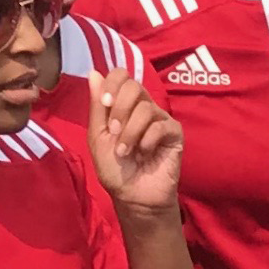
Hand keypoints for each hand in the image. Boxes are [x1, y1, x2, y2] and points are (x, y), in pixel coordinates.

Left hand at [83, 72, 186, 216]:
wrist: (133, 196)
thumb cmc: (115, 169)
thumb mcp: (98, 136)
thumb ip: (97, 106)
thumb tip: (93, 72)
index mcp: (123, 104)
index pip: (121, 75)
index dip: (112, 83)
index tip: (104, 103)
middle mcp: (143, 107)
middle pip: (134, 85)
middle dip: (119, 108)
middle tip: (113, 131)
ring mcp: (160, 120)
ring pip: (146, 108)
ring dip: (130, 131)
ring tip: (125, 151)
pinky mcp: (175, 134)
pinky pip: (161, 126)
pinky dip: (147, 140)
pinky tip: (145, 153)